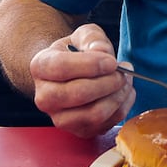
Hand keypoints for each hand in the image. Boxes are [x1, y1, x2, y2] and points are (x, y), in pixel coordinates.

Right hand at [30, 23, 135, 137]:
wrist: (69, 73)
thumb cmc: (76, 51)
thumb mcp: (83, 35)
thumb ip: (93, 39)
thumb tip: (104, 54)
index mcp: (41, 67)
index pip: (62, 68)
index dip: (91, 65)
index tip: (111, 61)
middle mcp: (44, 97)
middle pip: (79, 94)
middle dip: (108, 81)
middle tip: (123, 70)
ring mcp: (60, 118)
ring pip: (94, 113)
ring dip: (118, 95)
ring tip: (125, 79)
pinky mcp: (78, 131)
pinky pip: (106, 124)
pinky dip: (122, 107)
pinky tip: (124, 92)